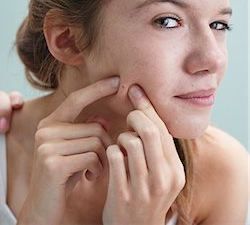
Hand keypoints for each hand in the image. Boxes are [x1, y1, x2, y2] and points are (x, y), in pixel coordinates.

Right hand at [18, 77, 118, 224]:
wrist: (43, 208)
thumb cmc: (63, 179)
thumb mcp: (74, 152)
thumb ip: (84, 133)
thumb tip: (103, 120)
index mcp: (49, 124)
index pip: (75, 99)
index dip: (96, 89)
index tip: (115, 80)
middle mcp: (45, 130)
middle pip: (96, 127)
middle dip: (105, 147)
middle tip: (98, 164)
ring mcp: (47, 146)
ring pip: (97, 142)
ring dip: (102, 160)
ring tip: (91, 171)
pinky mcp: (53, 162)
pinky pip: (92, 157)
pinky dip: (97, 169)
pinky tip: (87, 178)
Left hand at [102, 85, 185, 224]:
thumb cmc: (144, 195)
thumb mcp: (160, 175)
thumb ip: (156, 149)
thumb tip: (146, 111)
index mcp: (175, 171)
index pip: (163, 129)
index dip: (147, 107)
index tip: (136, 91)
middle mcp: (164, 179)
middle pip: (149, 130)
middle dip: (134, 116)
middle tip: (127, 117)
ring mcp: (143, 187)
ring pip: (130, 141)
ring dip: (121, 137)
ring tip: (120, 144)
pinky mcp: (123, 193)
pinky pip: (114, 156)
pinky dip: (110, 150)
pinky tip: (111, 157)